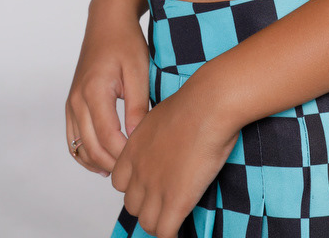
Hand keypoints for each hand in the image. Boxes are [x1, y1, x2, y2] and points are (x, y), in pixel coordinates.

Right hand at [65, 3, 150, 175]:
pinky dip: (85, 154)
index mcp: (94, 91)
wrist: (107, 21)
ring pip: (78, 147)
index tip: (143, 160)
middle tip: (136, 170)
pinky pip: (72, 138)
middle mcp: (76, 100)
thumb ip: (138, 106)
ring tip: (121, 169)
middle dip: (113, 163)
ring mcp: (71, 103)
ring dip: (98, 162)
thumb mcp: (138, 71)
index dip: (124, 154)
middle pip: (91, 147)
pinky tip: (103, 162)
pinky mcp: (71, 104)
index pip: (107, 137)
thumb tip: (137, 139)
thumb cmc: (126, 42)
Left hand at [110, 68, 239, 237]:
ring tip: (175, 215)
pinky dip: (172, 233)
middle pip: (132, 205)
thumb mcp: (162, 116)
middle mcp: (139, 171)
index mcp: (134, 149)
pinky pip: (165, 232)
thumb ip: (155, 136)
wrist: (208, 105)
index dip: (136, 185)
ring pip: (147, 223)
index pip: (120, 182)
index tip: (151, 183)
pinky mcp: (176, 201)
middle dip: (147, 204)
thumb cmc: (195, 103)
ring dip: (160, 221)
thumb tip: (165, 142)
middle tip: (167, 199)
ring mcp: (156, 188)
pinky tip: (182, 225)